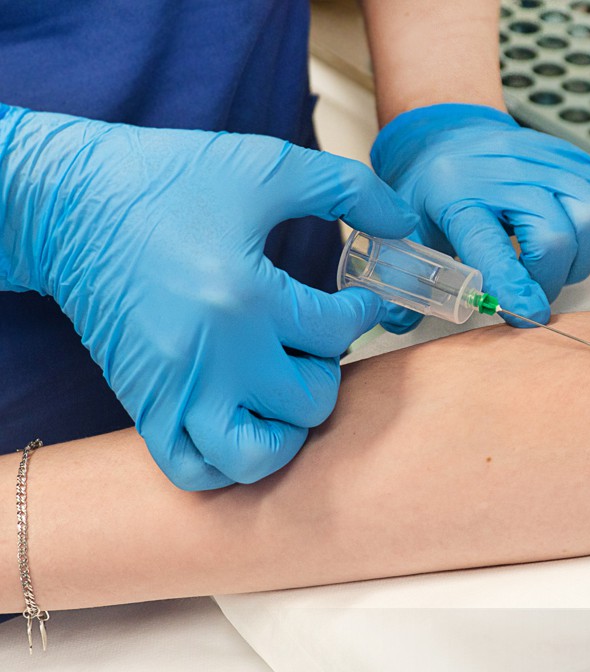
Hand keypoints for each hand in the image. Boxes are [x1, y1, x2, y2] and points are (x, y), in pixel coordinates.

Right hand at [0, 104, 417, 489]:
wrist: (67, 203)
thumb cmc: (166, 180)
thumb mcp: (266, 165)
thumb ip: (347, 189)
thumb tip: (404, 221)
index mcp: (247, 295)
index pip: (338, 331)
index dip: (362, 311)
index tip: (356, 300)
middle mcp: (215, 356)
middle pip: (312, 401)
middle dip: (329, 369)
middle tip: (315, 339)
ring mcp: (177, 389)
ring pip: (256, 457)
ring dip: (288, 430)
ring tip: (284, 388)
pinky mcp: (145, 404)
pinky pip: (194, 469)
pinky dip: (227, 459)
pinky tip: (243, 414)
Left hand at [370, 103, 589, 331]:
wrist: (448, 134)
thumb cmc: (429, 190)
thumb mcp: (405, 231)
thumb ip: (404, 281)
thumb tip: (396, 323)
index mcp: (456, 193)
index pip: (491, 246)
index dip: (514, 288)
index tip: (526, 316)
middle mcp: (504, 172)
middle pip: (554, 237)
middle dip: (549, 280)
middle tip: (531, 288)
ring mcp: (544, 159)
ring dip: (579, 258)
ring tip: (552, 264)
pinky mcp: (573, 157)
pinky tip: (573, 240)